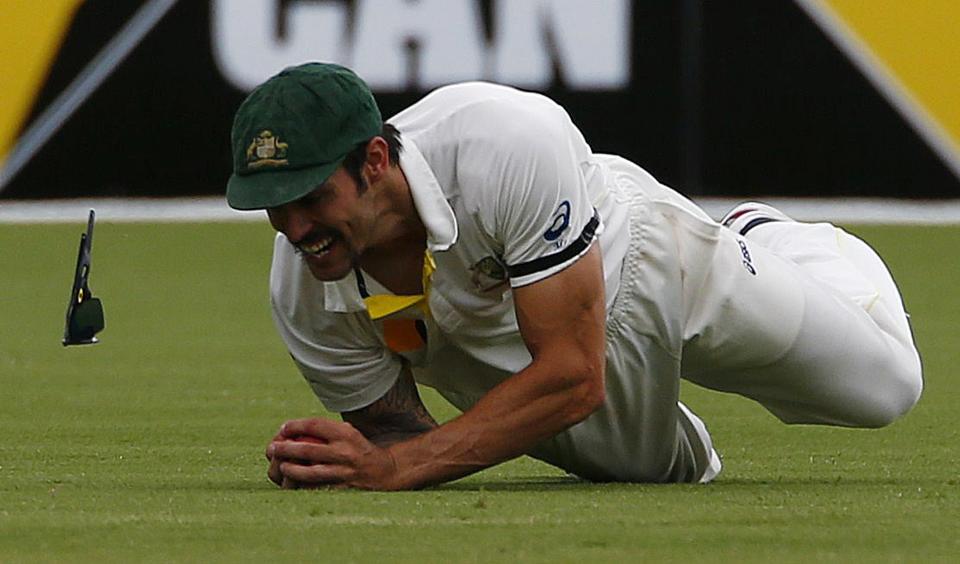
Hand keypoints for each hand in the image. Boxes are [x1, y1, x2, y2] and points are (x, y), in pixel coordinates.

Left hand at [265, 418, 400, 489]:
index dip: (296, 425)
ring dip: (291, 469)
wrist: (388, 470)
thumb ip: (327, 431)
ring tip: (280, 466)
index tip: (283, 428)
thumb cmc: (361, 449)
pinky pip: (319, 488)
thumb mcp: (349, 433)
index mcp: (346, 434)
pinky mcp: (345, 488)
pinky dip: (304, 486)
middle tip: (272, 448)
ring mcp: (345, 472)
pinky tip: (293, 484)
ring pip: (311, 472)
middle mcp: (345, 451)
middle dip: (286, 448)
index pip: (315, 425)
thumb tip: (294, 429)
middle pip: (308, 449)